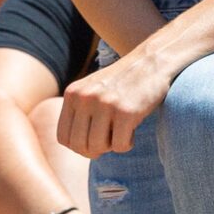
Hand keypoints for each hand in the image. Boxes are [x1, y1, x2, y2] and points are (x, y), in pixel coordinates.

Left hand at [56, 53, 174, 157]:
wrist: (151, 62)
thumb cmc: (122, 82)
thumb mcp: (92, 90)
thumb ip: (78, 112)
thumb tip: (75, 147)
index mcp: (72, 94)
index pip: (63, 137)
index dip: (79, 147)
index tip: (94, 142)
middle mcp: (85, 97)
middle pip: (79, 146)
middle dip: (95, 150)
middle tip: (109, 141)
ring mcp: (105, 104)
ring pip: (98, 147)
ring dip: (111, 147)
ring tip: (121, 132)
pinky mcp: (126, 111)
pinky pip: (119, 146)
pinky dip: (127, 144)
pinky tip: (133, 130)